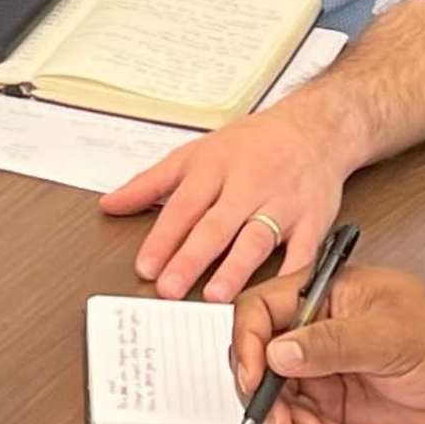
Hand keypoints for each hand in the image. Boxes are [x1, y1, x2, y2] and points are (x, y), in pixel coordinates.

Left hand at [100, 99, 352, 304]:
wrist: (314, 128)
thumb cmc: (252, 144)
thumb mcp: (195, 153)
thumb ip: (150, 183)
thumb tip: (110, 204)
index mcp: (215, 168)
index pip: (183, 207)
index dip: (163, 238)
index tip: (145, 267)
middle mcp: (247, 186)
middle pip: (216, 225)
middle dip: (191, 258)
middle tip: (170, 288)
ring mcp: (282, 204)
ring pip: (257, 238)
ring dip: (237, 268)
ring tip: (217, 294)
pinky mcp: (312, 220)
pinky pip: (304, 250)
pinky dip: (294, 273)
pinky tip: (278, 293)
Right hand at [221, 261, 424, 423]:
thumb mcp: (391, 335)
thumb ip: (333, 342)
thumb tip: (278, 351)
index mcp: (324, 292)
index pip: (261, 308)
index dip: (247, 341)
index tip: (254, 376)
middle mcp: (316, 327)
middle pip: (258, 354)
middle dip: (261, 391)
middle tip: (278, 420)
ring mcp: (323, 366)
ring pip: (274, 392)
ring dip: (283, 418)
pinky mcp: (335, 400)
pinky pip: (299, 416)